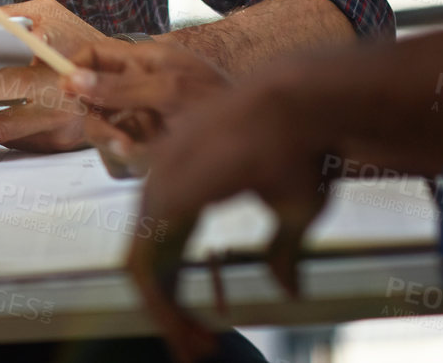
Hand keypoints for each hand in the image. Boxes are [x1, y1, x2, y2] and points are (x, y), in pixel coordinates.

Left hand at [0, 0, 105, 151]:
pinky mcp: (65, 144)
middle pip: (4, 126)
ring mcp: (65, 130)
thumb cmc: (81, 38)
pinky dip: (1, 134)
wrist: (125, 71)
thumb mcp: (49, 13)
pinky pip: (24, 144)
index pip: (8, 86)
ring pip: (11, 140)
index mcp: (57, 73)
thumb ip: (11, 15)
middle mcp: (62, 107)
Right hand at [58, 38, 230, 173]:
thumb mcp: (169, 90)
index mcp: (145, 60)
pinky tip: (152, 163)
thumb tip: (72, 79)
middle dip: (99, 122)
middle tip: (118, 141)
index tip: (66, 91)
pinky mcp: (151, 145)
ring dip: (117, 146)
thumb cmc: (222, 104)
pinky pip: (124, 154)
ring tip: (142, 154)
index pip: (95, 54)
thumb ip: (120, 87)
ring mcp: (145, 117)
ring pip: (105, 131)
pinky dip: (133, 161)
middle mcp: (140, 87)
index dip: (74, 68)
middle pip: (92, 99)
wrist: (264, 138)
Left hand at [126, 71, 334, 362]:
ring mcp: (160, 193)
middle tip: (196, 352)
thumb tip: (286, 288)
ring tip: (198, 348)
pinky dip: (163, 305)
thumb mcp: (293, 212)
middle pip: (145, 268)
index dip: (175, 301)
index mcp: (186, 193)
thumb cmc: (302, 150)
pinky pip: (145, 265)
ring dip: (166, 317)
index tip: (205, 337)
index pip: (162, 257)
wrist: (300, 104)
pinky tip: (189, 329)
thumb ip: (279, 250)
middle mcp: (163, 192)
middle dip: (167, 317)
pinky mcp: (165, 200)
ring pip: (140, 272)